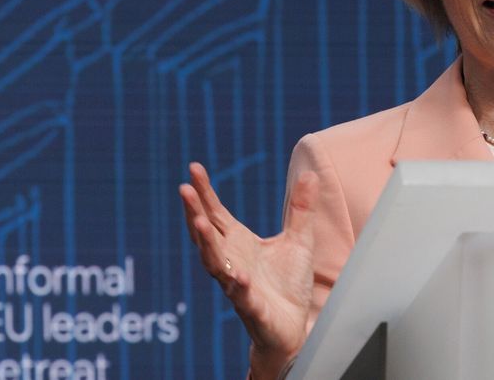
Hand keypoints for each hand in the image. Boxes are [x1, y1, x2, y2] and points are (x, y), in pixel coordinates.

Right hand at [180, 162, 318, 377]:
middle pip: (207, 234)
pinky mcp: (252, 307)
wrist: (291, 326)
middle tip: (184, 189)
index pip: (215, 213)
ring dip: (206, 243)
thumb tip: (309, 174)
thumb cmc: (287, 283)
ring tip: (198, 222)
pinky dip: (237, 285)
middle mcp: (230, 261)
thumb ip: (301, 209)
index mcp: (237, 243)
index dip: (204, 192)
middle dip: (194, 211)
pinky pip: (242, 296)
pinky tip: (237, 275)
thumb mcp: (299, 240)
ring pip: (215, 263)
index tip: (193, 168)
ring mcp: (237, 284)